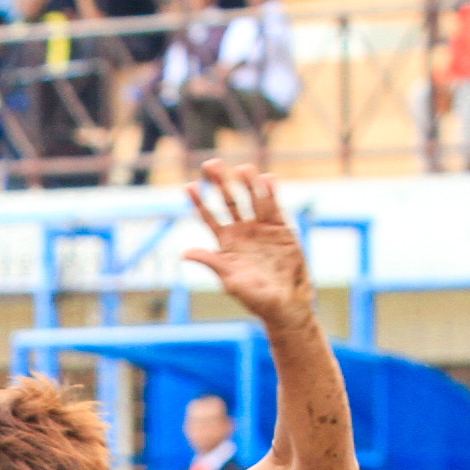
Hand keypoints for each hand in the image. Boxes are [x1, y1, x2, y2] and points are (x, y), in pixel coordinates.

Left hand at [182, 159, 311, 327]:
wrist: (285, 305)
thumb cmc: (255, 298)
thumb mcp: (229, 280)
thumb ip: (210, 262)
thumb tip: (184, 253)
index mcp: (226, 243)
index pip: (209, 217)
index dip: (198, 202)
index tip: (188, 186)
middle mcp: (242, 231)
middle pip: (228, 201)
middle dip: (220, 182)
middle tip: (211, 164)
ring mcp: (262, 228)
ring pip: (252, 199)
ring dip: (247, 183)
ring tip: (243, 168)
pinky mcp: (281, 229)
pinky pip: (274, 207)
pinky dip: (270, 193)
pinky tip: (265, 179)